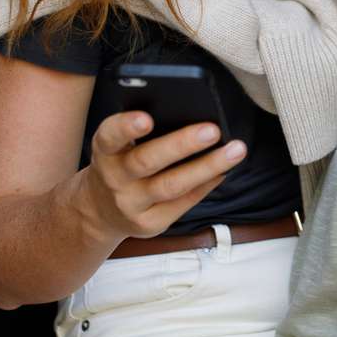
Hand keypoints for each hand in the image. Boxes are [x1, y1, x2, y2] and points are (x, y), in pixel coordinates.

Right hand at [78, 111, 246, 243]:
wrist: (100, 210)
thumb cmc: (120, 163)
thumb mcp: (118, 145)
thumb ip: (140, 131)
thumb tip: (190, 111)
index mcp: (104, 151)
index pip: (110, 136)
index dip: (126, 127)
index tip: (147, 118)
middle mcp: (114, 179)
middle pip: (148, 161)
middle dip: (182, 144)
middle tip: (213, 130)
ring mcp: (130, 205)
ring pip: (172, 185)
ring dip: (207, 167)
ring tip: (235, 150)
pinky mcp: (149, 224)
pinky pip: (183, 203)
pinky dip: (206, 184)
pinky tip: (224, 170)